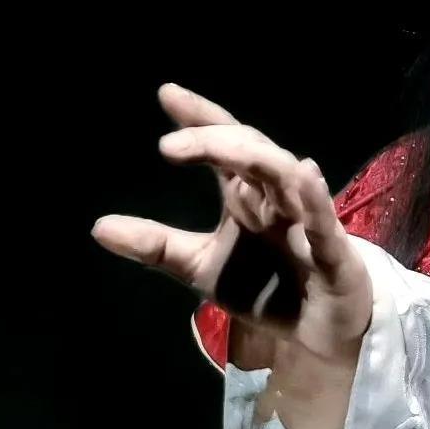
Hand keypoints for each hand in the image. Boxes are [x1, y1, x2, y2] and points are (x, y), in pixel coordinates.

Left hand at [92, 84, 372, 366]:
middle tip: (171, 145)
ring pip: (286, 174)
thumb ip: (157, 246)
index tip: (166, 94)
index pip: (224, 144)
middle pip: (250, 151)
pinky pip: (323, 219)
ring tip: (224, 146)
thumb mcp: (202, 268)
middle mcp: (276, 196)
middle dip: (214, 141)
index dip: (199, 118)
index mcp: (246, 194)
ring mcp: (306, 218)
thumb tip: (97, 226)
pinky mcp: (332, 250)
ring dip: (259, 157)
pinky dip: (314, 197)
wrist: (320, 333)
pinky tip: (303, 175)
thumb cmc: (268, 288)